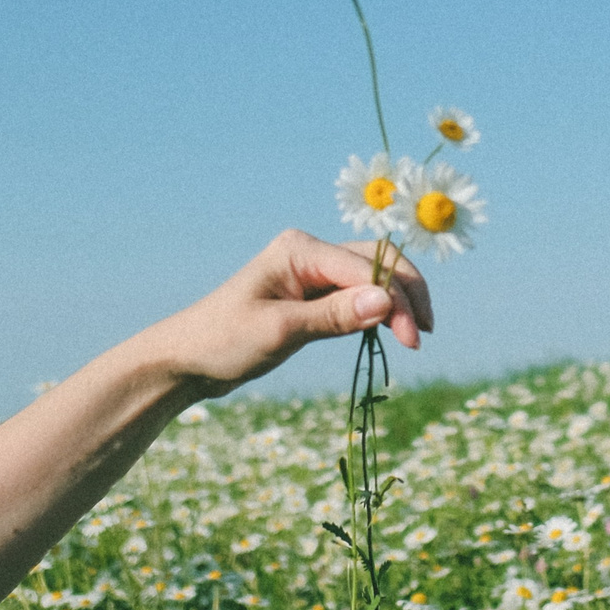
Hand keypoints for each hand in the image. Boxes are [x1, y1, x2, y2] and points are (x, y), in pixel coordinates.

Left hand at [150, 230, 433, 396]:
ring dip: (396, 301)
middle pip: (377, 260)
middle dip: (406, 294)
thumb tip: (386, 302)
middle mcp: (309, 252)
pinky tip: (389, 332)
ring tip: (413, 337)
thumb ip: (334, 316)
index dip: (396, 300)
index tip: (413, 340)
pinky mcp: (312, 294)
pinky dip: (377, 310)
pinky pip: (356, 294)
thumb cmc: (224, 341)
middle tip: (421, 337)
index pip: (365, 268)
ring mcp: (311, 272)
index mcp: (299, 250)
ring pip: (371, 275)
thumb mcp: (280, 331)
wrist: (188, 359)